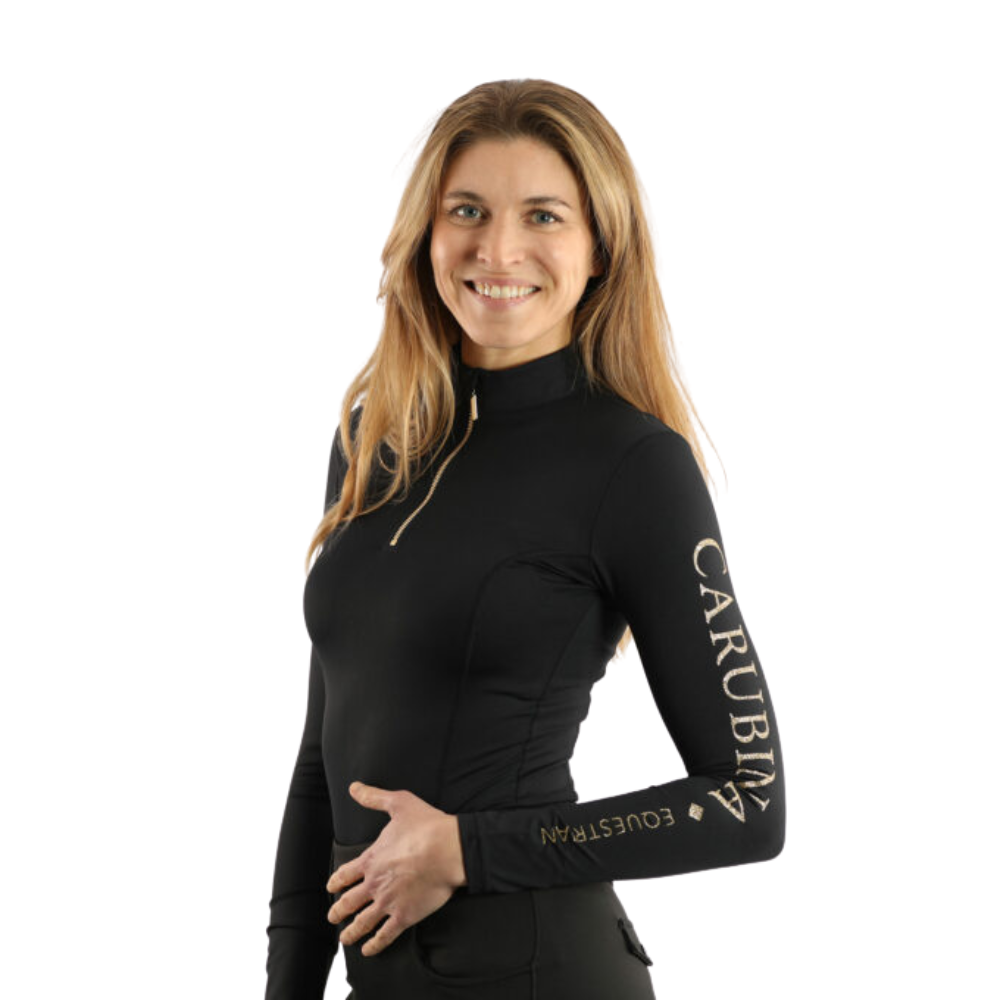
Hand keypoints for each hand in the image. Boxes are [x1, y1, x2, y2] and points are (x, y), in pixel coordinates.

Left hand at [326, 780, 467, 956]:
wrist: (448, 850)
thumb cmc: (426, 826)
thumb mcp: (398, 803)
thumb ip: (374, 797)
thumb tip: (355, 788)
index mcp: (371, 860)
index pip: (345, 874)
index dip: (335, 882)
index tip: (330, 888)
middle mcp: (375, 884)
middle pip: (348, 902)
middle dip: (338, 910)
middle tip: (332, 916)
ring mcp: (388, 902)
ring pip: (362, 923)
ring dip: (351, 932)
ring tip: (345, 938)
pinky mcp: (405, 916)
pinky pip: (385, 935)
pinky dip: (375, 945)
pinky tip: (369, 950)